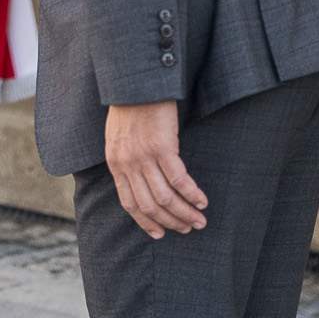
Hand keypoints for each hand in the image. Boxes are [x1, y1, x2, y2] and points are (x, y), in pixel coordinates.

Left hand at [106, 101, 207, 239]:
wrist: (134, 84)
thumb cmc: (129, 107)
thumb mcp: (117, 137)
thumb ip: (125, 159)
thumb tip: (138, 178)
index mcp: (115, 164)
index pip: (130, 203)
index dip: (146, 222)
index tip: (161, 234)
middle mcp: (127, 165)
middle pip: (150, 205)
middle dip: (171, 222)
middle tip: (188, 229)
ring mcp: (144, 157)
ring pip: (166, 197)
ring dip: (185, 213)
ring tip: (200, 220)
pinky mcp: (162, 147)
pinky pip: (179, 179)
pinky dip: (192, 193)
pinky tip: (202, 201)